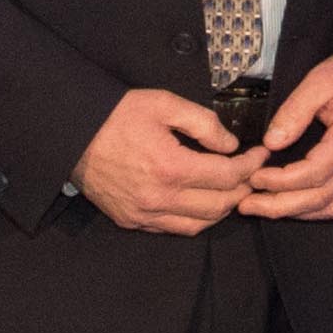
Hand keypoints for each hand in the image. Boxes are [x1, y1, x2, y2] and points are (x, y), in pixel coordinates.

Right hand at [77, 87, 257, 233]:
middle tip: (251, 175)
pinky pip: (172, 229)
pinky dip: (193, 219)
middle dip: (242, 190)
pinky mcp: (131, 220)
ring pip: (198, 225)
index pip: (227, 176)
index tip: (260, 155)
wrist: (72, 133)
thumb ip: (204, 123)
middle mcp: (159, 198)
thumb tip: (230, 145)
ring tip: (230, 190)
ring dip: (221, 210)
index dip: (250, 166)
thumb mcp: (164, 104)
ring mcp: (144, 213)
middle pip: (218, 206)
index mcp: (170, 167)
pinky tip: (199, 202)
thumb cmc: (116, 115)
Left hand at [231, 43, 332, 220]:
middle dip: (280, 205)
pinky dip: (313, 210)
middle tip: (247, 204)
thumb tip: (271, 142)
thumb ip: (294, 111)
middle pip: (319, 197)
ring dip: (294, 212)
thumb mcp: (320, 80)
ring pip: (329, 207)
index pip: (314, 172)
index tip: (255, 176)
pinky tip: (291, 206)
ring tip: (262, 207)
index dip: (281, 180)